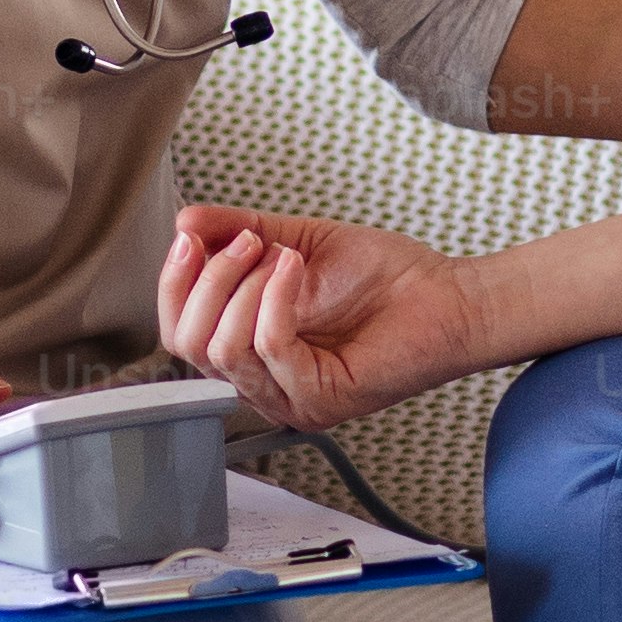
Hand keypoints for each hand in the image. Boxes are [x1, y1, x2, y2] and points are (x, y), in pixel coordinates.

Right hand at [162, 203, 487, 429]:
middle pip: (187, 346)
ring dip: (243, 286)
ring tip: (282, 255)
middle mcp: (262, 383)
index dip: (174, 283)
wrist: (448, 296)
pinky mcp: (321, 400)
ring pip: (223, 350)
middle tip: (247, 241)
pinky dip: (275, 299)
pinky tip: (296, 268)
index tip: (192, 236)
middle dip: (206, 281)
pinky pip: (270, 348)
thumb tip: (185, 221)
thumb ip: (238, 231)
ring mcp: (290, 398)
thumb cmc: (383, 277)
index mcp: (250, 352)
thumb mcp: (295, 243)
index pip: (179, 334)